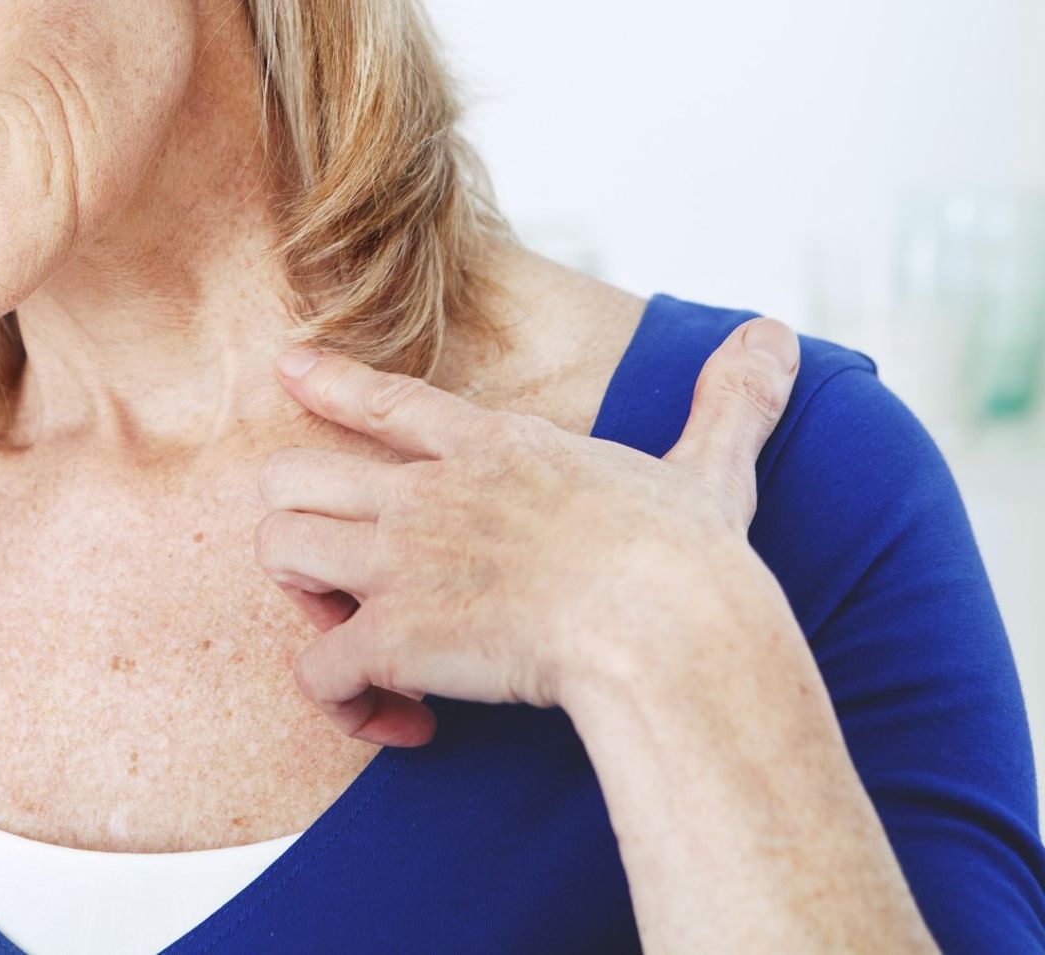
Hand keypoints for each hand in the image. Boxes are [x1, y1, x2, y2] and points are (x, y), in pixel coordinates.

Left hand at [253, 316, 800, 745]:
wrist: (668, 629)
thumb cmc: (690, 558)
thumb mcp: (708, 466)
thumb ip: (730, 404)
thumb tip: (779, 334)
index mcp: (492, 448)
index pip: (386, 401)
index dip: (328, 383)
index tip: (287, 368)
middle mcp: (426, 494)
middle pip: (291, 474)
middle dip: (300, 521)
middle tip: (346, 576)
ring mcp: (400, 562)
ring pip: (279, 553)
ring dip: (306, 605)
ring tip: (361, 642)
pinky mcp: (393, 639)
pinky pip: (316, 671)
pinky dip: (343, 704)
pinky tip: (403, 723)